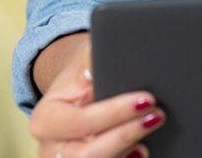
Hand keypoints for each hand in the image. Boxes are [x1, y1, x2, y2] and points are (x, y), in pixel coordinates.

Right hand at [29, 34, 165, 157]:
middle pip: (88, 154)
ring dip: (127, 149)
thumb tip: (123, 54)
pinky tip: (140, 149)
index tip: (144, 100)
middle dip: (125, 135)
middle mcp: (51, 148)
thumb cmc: (80, 73)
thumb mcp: (83, 59)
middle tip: (156, 116)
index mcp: (45, 119)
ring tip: (149, 127)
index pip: (80, 122)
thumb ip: (95, 59)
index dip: (115, 113)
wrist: (76, 90)